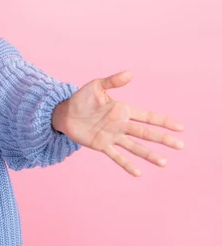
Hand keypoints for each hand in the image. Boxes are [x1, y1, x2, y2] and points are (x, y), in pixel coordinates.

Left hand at [56, 70, 184, 176]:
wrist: (64, 112)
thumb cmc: (81, 98)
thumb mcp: (97, 86)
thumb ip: (113, 81)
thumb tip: (131, 72)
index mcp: (123, 110)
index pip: (148, 116)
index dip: (163, 121)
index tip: (180, 127)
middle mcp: (121, 124)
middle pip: (146, 133)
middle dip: (163, 139)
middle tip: (180, 146)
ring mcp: (112, 136)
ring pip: (135, 147)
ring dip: (149, 154)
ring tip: (163, 163)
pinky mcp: (101, 145)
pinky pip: (116, 156)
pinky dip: (126, 164)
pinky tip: (138, 173)